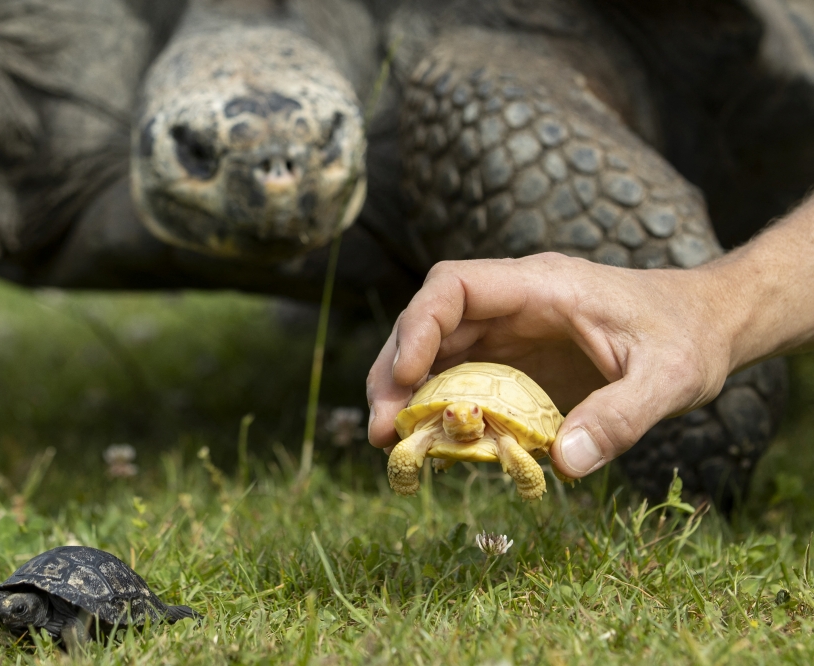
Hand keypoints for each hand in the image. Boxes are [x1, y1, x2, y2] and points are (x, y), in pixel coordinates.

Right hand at [366, 253, 735, 477]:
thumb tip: (565, 465)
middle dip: (396, 371)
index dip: (419, 326)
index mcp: (542, 287)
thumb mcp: (668, 380)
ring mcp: (511, 331)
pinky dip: (441, 409)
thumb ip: (621, 417)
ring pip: (437, 352)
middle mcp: (515, 304)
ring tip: (392, 441)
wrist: (706, 325)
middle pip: (430, 323)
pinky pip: (463, 379)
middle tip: (383, 428)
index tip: (404, 376)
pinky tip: (433, 444)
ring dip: (408, 393)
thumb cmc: (687, 339)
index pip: (455, 286)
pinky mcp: (515, 360)